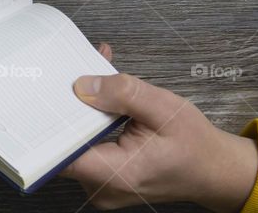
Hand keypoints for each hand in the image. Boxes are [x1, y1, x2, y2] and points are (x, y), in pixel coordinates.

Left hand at [60, 44, 257, 211]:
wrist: (214, 169)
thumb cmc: (194, 144)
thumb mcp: (162, 108)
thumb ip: (121, 94)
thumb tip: (81, 86)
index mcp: (115, 174)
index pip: (61, 154)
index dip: (49, 125)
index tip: (44, 96)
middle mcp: (102, 187)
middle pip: (66, 143)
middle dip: (70, 105)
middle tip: (70, 70)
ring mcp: (101, 185)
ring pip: (76, 141)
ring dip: (83, 109)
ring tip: (91, 76)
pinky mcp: (104, 177)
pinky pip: (87, 145)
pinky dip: (92, 120)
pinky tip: (101, 95)